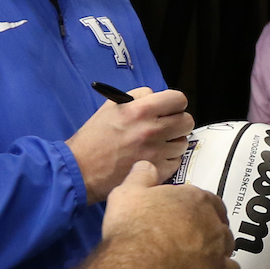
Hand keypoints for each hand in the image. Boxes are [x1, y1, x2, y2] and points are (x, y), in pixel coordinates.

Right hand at [67, 86, 193, 203]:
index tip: (169, 108)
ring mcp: (156, 152)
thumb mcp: (111, 107)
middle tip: (166, 126)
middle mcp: (152, 130)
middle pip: (187, 121)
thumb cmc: (94, 138)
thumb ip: (138, 97)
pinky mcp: (157, 171)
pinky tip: (154, 157)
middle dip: (178, 122)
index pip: (178, 99)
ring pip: (183, 142)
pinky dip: (169, 159)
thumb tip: (156, 97)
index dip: (175, 103)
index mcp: (141, 110)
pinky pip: (176, 161)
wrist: (82, 169)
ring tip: (157, 144)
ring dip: (173, 142)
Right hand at [103, 159, 241, 268]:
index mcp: (195, 202)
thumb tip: (147, 164)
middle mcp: (212, 231)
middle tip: (214, 253)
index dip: (206, 210)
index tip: (203, 217)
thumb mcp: (127, 192)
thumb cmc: (132, 226)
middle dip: (220, 245)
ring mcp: (214, 262)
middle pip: (224, 236)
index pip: (209, 203)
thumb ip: (140, 177)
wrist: (137, 265)